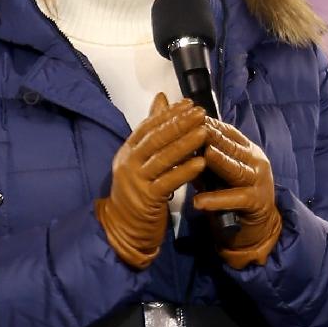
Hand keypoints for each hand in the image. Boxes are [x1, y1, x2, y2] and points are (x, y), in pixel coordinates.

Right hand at [95, 94, 208, 269]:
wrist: (122, 228)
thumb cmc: (137, 193)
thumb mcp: (141, 161)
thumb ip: (152, 132)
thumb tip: (161, 98)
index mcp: (127, 151)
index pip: (148, 126)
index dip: (169, 114)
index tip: (189, 104)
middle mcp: (128, 163)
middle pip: (156, 139)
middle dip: (179, 124)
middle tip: (200, 114)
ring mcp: (136, 181)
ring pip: (162, 158)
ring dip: (185, 144)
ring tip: (204, 132)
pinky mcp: (146, 199)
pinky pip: (168, 182)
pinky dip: (185, 171)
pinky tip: (201, 162)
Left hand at [196, 119, 281, 268]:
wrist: (255, 228)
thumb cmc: (232, 196)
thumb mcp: (216, 173)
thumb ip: (202, 158)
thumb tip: (176, 141)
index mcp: (247, 150)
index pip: (226, 132)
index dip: (207, 124)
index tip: (185, 117)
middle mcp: (256, 161)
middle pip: (231, 147)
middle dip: (211, 138)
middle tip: (190, 130)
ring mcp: (259, 181)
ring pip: (236, 169)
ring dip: (220, 162)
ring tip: (204, 156)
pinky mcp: (257, 202)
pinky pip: (235, 199)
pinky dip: (217, 200)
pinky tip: (198, 201)